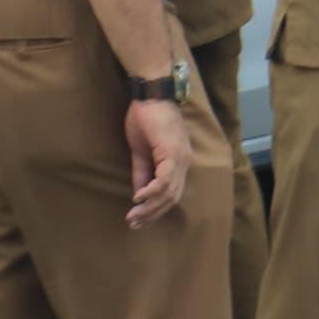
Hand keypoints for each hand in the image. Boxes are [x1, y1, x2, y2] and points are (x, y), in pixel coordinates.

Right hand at [125, 96, 191, 227]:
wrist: (150, 94)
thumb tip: (139, 193)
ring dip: (150, 207)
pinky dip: (152, 191)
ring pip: (169, 192)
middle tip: (134, 225)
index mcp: (179, 162)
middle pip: (172, 198)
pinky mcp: (172, 152)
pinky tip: (138, 198)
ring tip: (133, 217)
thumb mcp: (141, 150)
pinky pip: (164, 179)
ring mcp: (181, 157)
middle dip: (152, 214)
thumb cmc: (146, 117)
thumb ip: (142, 172)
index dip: (156, 209)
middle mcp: (185, 162)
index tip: (139, 220)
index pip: (172, 194)